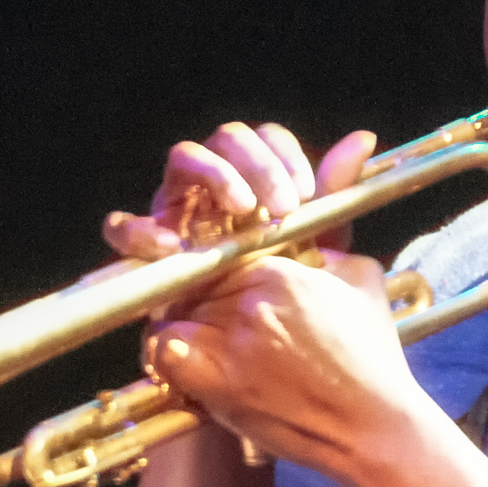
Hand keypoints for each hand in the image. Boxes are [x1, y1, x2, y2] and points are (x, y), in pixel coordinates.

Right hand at [103, 121, 379, 259]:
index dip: (284, 154)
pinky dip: (144, 228)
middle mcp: (214, 182)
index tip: (306, 193)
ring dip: (215, 174)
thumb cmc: (282, 286)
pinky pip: (124, 226)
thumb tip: (363, 139)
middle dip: (257, 163)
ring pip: (183, 158)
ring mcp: (178, 206)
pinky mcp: (147, 244)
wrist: (255, 348)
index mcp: (254, 175)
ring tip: (242, 208)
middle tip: (282, 206)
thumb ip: (332, 193)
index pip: (264, 138)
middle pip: (227, 138)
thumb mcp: (314, 242)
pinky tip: (177, 245)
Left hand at [144, 251, 428, 479]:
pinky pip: (165, 352)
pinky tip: (184, 365)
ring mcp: (232, 342)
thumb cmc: (374, 361)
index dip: (214, 276)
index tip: (219, 294)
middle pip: (191, 286)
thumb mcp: (365, 286)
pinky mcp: (220, 384)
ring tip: (195, 345)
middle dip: (195, 301)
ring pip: (172, 315)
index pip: (218, 257)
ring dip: (179, 327)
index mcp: (279, 271)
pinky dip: (165, 355)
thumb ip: (332, 256)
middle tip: (208, 324)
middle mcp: (249, 301)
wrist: (373, 426)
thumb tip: (310, 249)